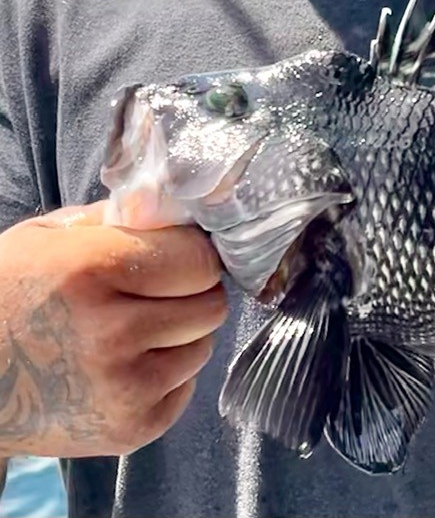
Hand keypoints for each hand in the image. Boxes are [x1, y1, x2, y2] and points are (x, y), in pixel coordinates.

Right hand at [0, 202, 226, 458]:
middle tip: (158, 294)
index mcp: (94, 270)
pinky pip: (186, 388)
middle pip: (210, 304)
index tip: (174, 256)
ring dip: (180, 336)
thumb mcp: (50, 237)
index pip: (200, 259)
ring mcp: (123, 388)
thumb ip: (120, 216)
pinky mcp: (130, 430)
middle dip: (191, 294)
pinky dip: (167, 375)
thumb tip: (177, 209)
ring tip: (136, 331)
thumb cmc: (10, 295)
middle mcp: (113, 332)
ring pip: (203, 346)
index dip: (192, 255)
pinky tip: (127, 365)